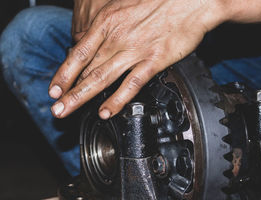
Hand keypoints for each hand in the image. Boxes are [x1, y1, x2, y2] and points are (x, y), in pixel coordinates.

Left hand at [49, 0, 224, 118]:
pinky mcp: (153, 61)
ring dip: (82, 97)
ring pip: (101, 78)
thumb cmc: (160, 2)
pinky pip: (131, 84)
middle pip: (86, 69)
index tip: (55, 88)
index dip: (64, 73)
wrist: (189, 1)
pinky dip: (117, 100)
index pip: (78, 52)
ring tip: (68, 111)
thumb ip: (110, 26)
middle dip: (68, 91)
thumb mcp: (125, 7)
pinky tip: (106, 111)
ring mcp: (134, 50)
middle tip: (56, 108)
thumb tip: (99, 42)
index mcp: (107, 22)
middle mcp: (117, 37)